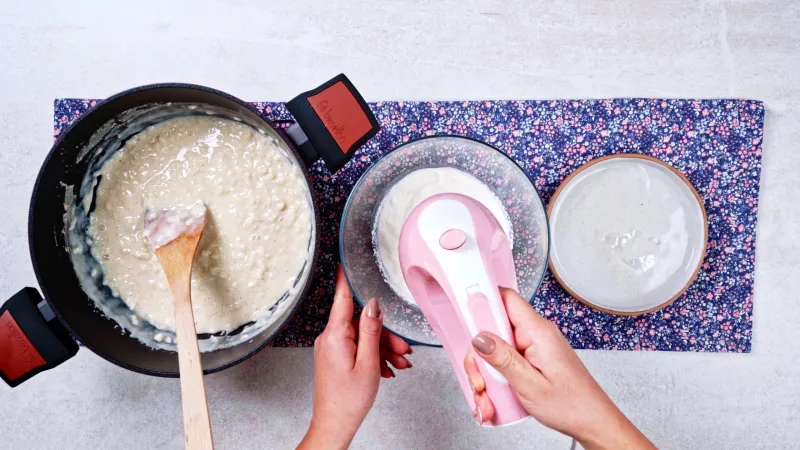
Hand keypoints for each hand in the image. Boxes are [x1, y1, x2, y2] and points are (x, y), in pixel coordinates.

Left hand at [298, 267, 412, 449]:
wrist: (334, 425)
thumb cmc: (349, 400)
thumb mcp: (368, 362)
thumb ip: (371, 330)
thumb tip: (373, 305)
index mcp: (335, 335)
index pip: (341, 298)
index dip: (346, 278)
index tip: (345, 260)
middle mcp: (329, 338)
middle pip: (361, 321)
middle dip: (385, 333)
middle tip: (403, 350)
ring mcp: (331, 348)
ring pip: (362, 337)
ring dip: (383, 348)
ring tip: (399, 365)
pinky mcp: (335, 358)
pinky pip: (358, 348)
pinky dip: (374, 356)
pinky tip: (387, 369)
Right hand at [464, 288, 654, 449]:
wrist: (592, 421)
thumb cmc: (571, 405)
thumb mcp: (529, 385)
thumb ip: (502, 358)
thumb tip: (479, 337)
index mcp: (538, 332)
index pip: (506, 298)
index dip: (482, 301)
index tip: (465, 316)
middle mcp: (536, 334)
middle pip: (493, 328)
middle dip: (480, 356)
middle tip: (480, 381)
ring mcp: (534, 346)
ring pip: (496, 348)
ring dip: (486, 373)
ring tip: (488, 398)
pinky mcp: (532, 357)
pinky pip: (506, 358)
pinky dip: (497, 377)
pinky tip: (496, 398)